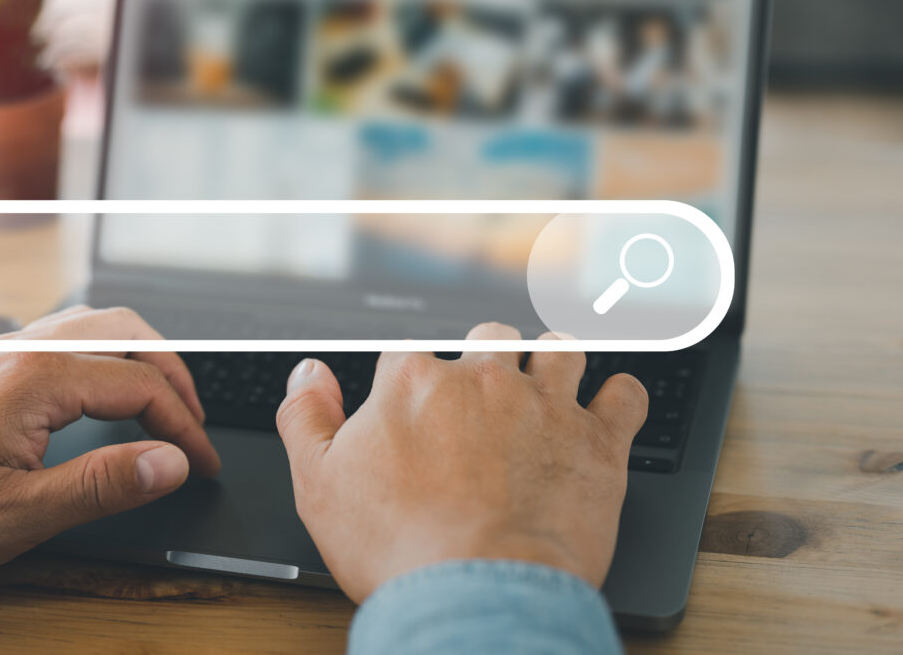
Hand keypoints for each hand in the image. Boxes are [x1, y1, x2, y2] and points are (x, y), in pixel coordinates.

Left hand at [0, 306, 218, 583]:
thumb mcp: (15, 515)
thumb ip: (101, 485)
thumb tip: (171, 462)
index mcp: (35, 379)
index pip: (139, 385)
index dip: (182, 427)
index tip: (200, 465)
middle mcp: (20, 350)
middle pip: (125, 331)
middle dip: (173, 373)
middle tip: (195, 423)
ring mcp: (0, 352)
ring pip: (93, 325)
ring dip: (139, 357)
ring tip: (162, 402)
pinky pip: (63, 337)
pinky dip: (104, 356)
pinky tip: (102, 391)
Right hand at [276, 322, 647, 601]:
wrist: (477, 594)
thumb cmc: (397, 547)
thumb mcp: (318, 485)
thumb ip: (306, 418)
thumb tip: (307, 374)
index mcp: (413, 382)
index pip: (412, 353)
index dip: (413, 379)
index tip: (417, 404)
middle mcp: (482, 379)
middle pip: (490, 336)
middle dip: (488, 356)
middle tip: (485, 393)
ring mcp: (545, 405)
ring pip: (561, 349)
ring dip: (555, 359)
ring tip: (550, 379)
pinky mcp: (597, 442)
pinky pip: (626, 395)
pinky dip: (621, 397)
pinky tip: (610, 406)